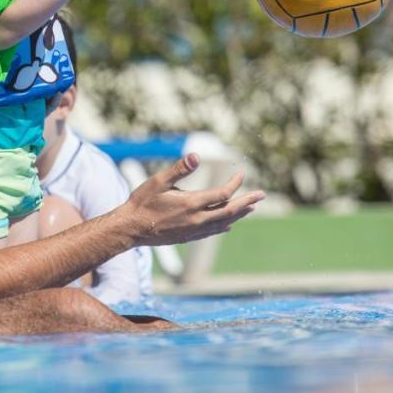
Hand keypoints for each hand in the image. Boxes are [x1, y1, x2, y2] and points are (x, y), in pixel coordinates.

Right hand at [123, 153, 263, 246]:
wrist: (130, 229)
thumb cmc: (142, 202)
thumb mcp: (158, 181)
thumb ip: (179, 169)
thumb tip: (196, 155)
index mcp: (191, 203)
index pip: (222, 193)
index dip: (235, 183)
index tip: (241, 174)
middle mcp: (197, 219)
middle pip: (230, 211)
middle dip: (247, 202)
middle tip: (262, 195)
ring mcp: (193, 231)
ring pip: (223, 223)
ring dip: (239, 214)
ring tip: (251, 208)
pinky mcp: (188, 238)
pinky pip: (212, 232)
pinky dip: (224, 226)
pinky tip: (228, 224)